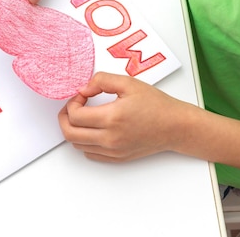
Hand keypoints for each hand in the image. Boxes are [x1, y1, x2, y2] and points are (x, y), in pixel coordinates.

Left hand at [58, 71, 190, 161]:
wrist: (175, 126)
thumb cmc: (156, 105)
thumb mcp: (129, 83)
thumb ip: (101, 81)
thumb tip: (83, 88)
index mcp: (112, 118)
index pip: (74, 115)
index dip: (72, 102)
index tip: (82, 94)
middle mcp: (110, 138)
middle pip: (69, 133)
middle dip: (64, 117)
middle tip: (72, 106)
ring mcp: (112, 151)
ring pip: (77, 145)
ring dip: (73, 129)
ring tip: (82, 116)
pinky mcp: (116, 157)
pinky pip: (89, 153)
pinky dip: (84, 141)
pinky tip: (92, 129)